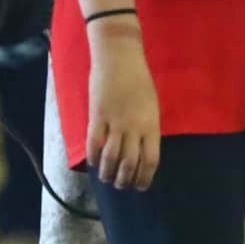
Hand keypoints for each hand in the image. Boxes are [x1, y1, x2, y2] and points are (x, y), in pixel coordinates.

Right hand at [87, 21, 161, 189]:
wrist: (120, 57)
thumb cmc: (139, 79)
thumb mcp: (151, 105)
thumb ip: (147, 128)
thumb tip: (142, 150)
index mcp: (151, 125)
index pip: (150, 160)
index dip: (144, 178)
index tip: (140, 186)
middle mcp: (134, 128)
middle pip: (130, 164)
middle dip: (125, 180)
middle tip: (121, 186)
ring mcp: (115, 123)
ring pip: (111, 158)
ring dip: (108, 173)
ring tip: (106, 178)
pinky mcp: (97, 117)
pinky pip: (94, 144)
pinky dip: (93, 157)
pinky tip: (93, 162)